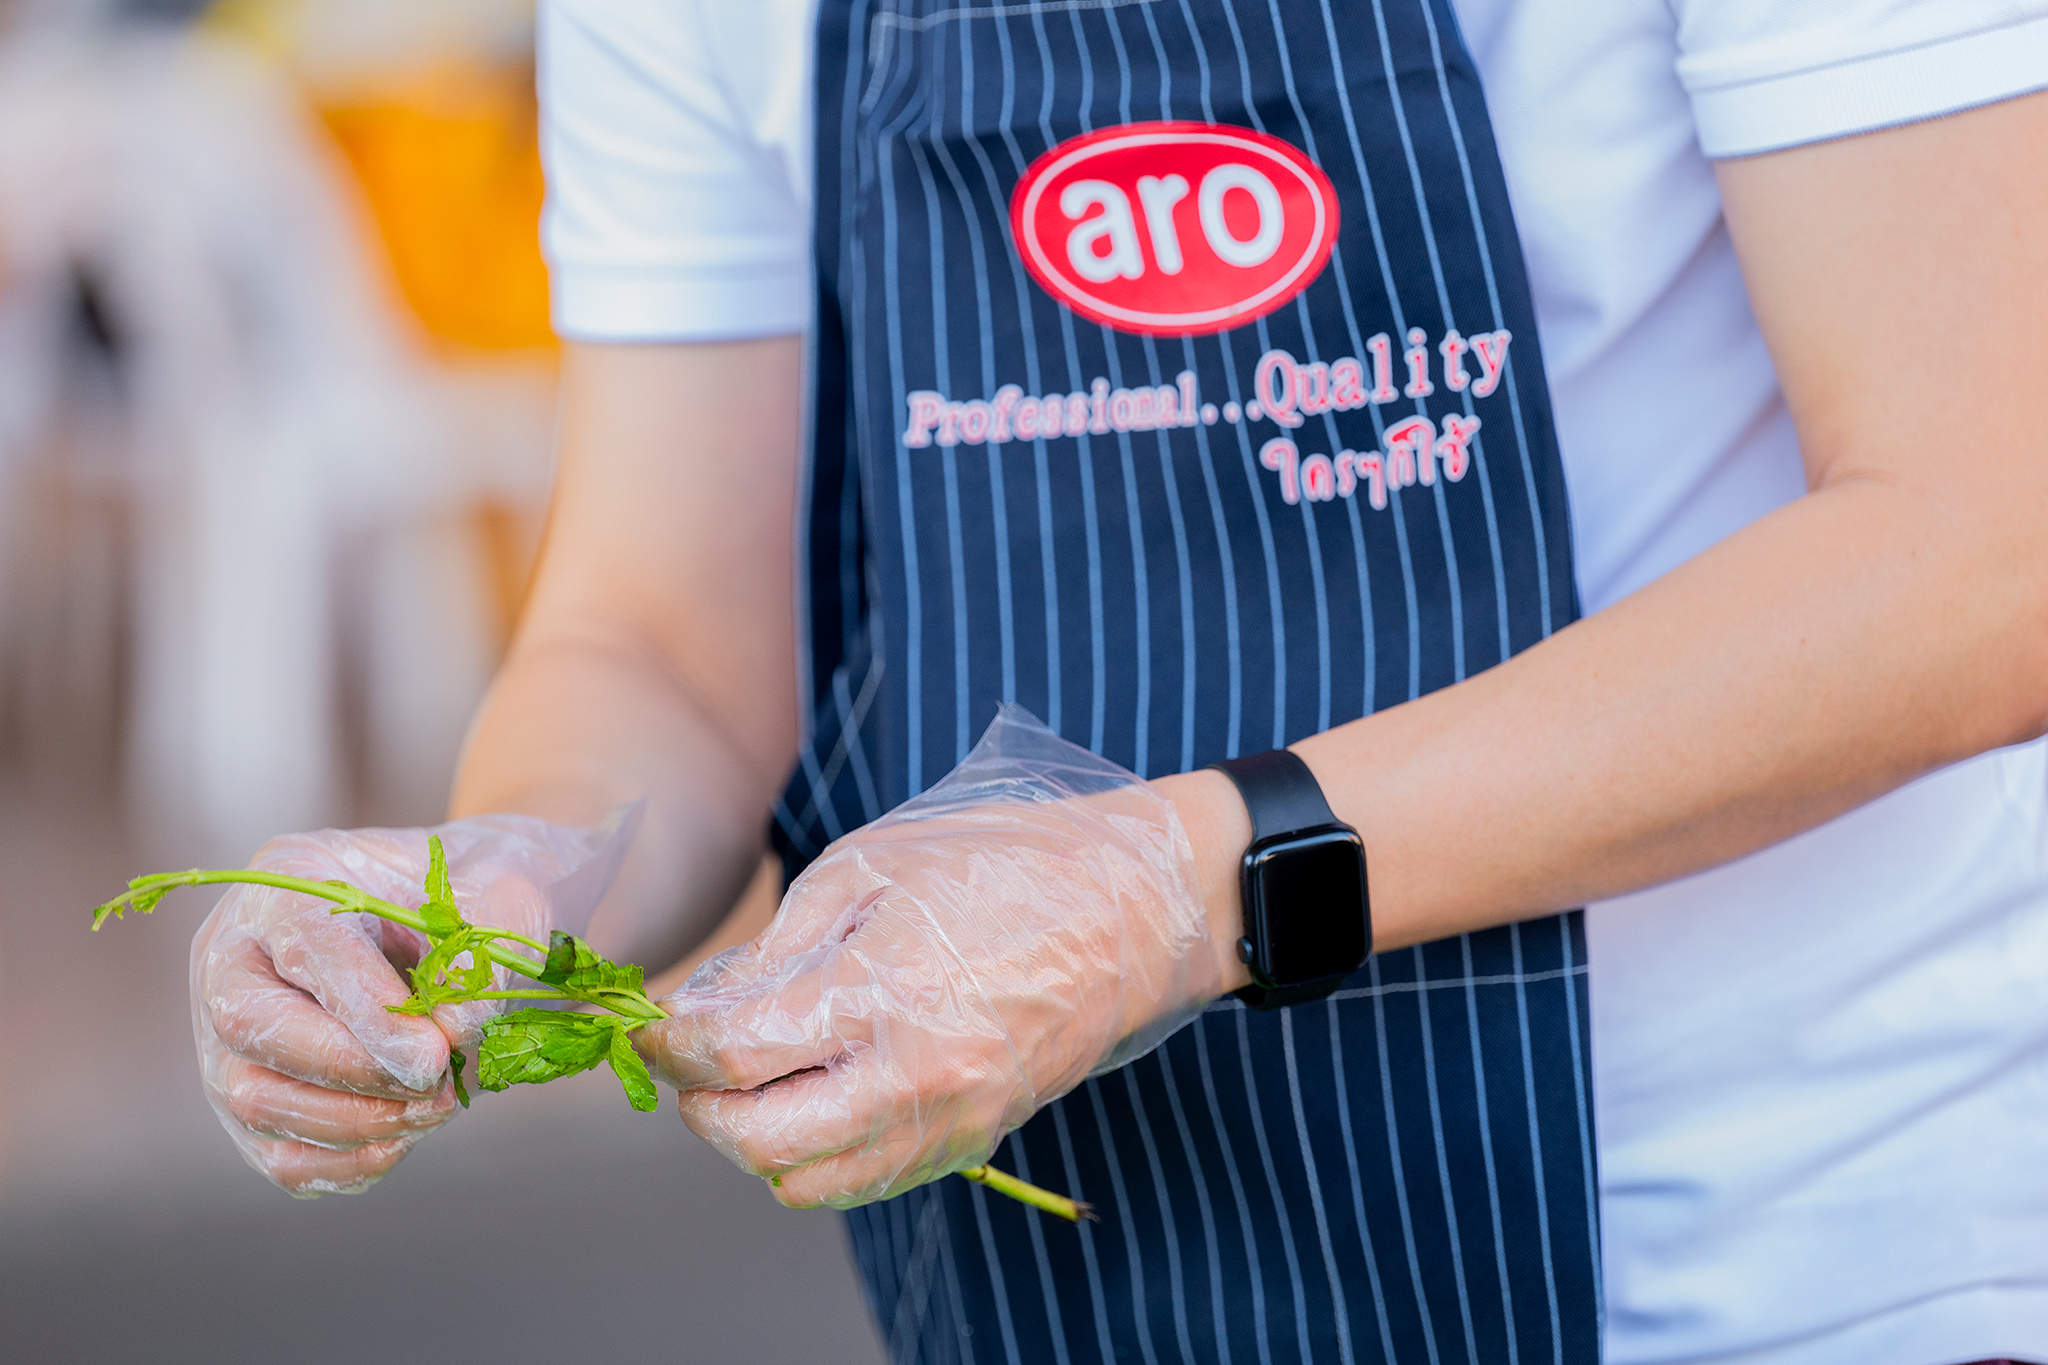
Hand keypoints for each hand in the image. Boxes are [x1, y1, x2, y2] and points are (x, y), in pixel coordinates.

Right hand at [190, 815, 624, 1195]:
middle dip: (350, 1070)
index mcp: (292, 876)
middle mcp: (238, 951)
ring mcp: (228, 1030)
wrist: (479, 915)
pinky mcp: (258, 1098)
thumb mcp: (505, 895)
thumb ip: (476, 958)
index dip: (365, 1011)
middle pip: (248, 1025)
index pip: (304, 947)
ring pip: (255, 1098)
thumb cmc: (486, 893)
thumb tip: (448, 1037)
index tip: (434, 1054)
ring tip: (439, 1104)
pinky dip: (349, 1160)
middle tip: (438, 1081)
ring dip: (357, 1121)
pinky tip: (410, 1133)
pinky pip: (281, 1154)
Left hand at [641, 707, 1227, 1208]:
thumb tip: (701, 1009)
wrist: (1129, 910)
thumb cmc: (999, 866)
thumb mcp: (871, 868)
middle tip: (691, 1059)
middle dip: (698, 1104)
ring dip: (752, 1140)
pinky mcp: (973, 1141)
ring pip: (802, 1180)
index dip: (670, 1043)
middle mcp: (915, 1073)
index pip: (731, 1054)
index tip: (653, 1024)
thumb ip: (778, 947)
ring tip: (751, 1080)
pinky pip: (862, 1183)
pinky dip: (813, 1158)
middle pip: (753, 1140)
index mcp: (883, 988)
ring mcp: (948, 1120)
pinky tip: (812, 1098)